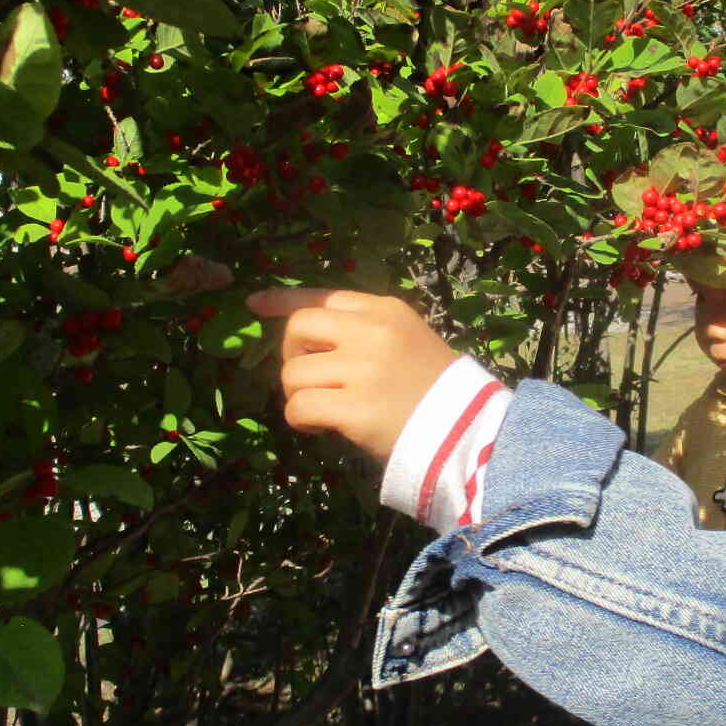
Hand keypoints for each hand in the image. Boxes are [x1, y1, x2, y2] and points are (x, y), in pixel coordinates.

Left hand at [244, 288, 459, 464]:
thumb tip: (307, 339)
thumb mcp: (408, 338)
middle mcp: (370, 332)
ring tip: (323, 410)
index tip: (255, 303)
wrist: (470, 429)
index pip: (321, 296)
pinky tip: (319, 428)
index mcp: (384, 310)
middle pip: (298, 327)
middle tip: (309, 378)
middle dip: (291, 353)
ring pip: (293, 373)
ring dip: (299, 394)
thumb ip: (365, 331)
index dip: (283, 299)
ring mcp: (362, 369)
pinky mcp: (354, 408)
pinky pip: (299, 407)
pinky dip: (300, 420)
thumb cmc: (439, 388)